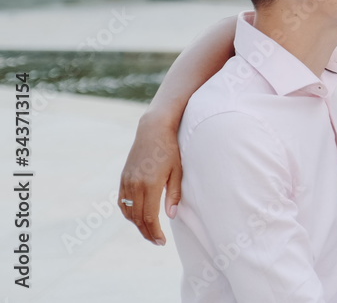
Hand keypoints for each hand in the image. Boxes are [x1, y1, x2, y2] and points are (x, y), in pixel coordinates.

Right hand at [118, 114, 182, 245]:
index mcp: (149, 184)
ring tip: (149, 231)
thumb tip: (171, 216)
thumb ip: (174, 194)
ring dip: (137, 224)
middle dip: (147, 232)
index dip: (154, 232)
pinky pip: (122, 201)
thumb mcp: (177, 171)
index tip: (161, 242)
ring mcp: (126, 181)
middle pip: (137, 217)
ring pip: (128, 211)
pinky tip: (137, 217)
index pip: (149, 216)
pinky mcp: (123, 177)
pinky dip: (128, 213)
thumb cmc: (170, 150)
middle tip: (157, 241)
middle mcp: (134, 184)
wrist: (153, 130)